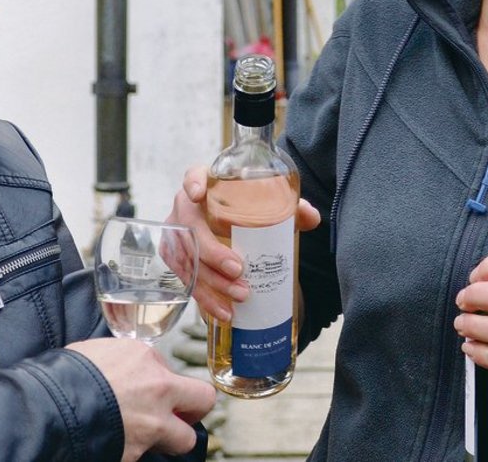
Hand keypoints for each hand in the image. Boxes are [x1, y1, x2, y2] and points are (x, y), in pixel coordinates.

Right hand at [67, 338, 215, 461]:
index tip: (148, 391)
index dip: (160, 384)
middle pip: (203, 400)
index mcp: (145, 358)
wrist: (46, 407)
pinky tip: (122, 447)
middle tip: (180, 415)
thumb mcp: (96, 352)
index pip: (170, 371)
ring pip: (185, 439)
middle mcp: (158, 389)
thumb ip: (122, 362)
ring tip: (153, 439)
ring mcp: (152, 424)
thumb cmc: (63, 376)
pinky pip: (149, 456)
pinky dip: (137, 453)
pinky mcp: (138, 453)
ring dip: (173, 439)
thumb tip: (123, 371)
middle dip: (193, 410)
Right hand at [172, 165, 320, 322]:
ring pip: (187, 260)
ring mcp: (178, 235)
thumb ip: (291, 210)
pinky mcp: (177, 261)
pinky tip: (224, 312)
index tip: (199, 195)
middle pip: (190, 227)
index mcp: (206, 185)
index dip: (193, 183)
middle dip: (211, 251)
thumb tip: (311, 216)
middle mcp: (186, 208)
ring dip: (212, 282)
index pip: (193, 175)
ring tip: (240, 295)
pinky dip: (206, 298)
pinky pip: (187, 281)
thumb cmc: (249, 214)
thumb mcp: (269, 209)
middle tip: (237, 269)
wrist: (231, 231)